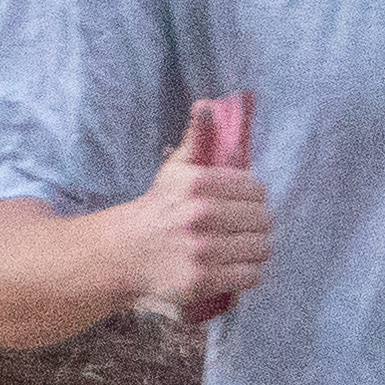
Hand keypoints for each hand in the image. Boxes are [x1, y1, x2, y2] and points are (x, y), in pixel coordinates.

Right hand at [109, 95, 270, 322]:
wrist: (123, 254)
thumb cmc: (157, 211)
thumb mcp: (173, 171)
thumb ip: (196, 140)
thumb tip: (207, 105)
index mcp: (198, 183)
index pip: (255, 188)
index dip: (253, 197)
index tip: (243, 203)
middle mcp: (201, 215)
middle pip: (261, 219)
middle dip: (257, 224)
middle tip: (245, 228)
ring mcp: (202, 250)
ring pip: (260, 247)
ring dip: (256, 248)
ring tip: (242, 247)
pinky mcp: (203, 280)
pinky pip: (250, 274)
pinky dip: (249, 272)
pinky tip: (236, 266)